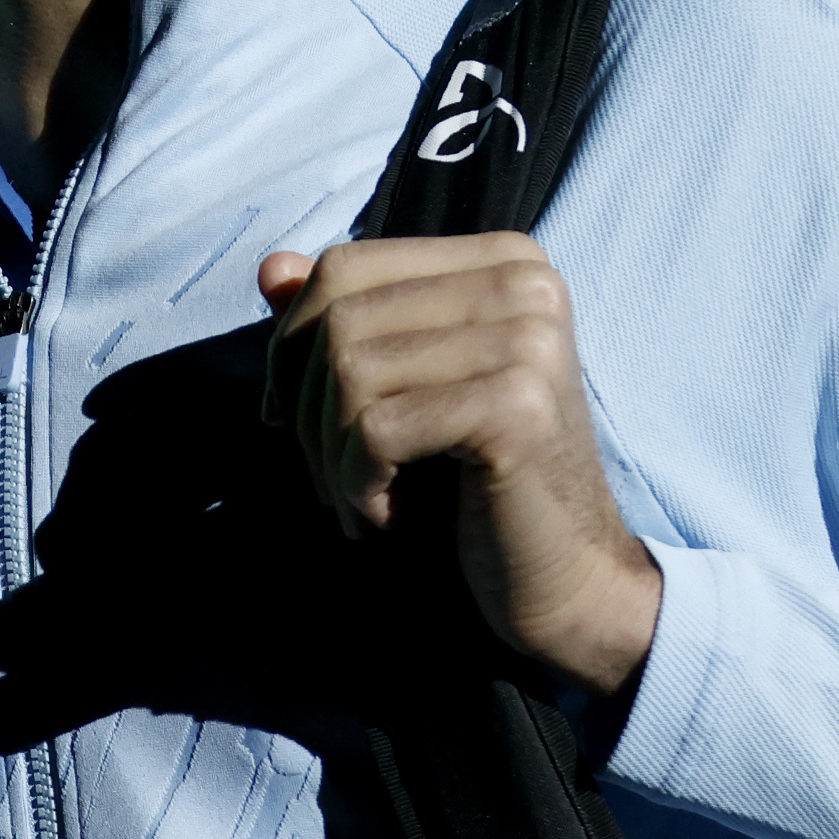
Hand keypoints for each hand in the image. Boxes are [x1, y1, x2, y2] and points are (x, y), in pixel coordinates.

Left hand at [260, 234, 661, 693]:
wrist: (568, 578)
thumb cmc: (479, 485)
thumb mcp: (407, 388)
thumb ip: (344, 321)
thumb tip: (270, 267)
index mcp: (505, 261)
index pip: (347, 265)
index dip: (290, 342)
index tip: (283, 415)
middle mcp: (525, 284)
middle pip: (340, 316)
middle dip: (303, 407)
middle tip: (326, 478)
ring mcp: (527, 342)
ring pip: (349, 370)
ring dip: (329, 455)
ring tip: (361, 503)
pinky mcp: (516, 408)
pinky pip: (376, 430)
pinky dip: (358, 486)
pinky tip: (388, 520)